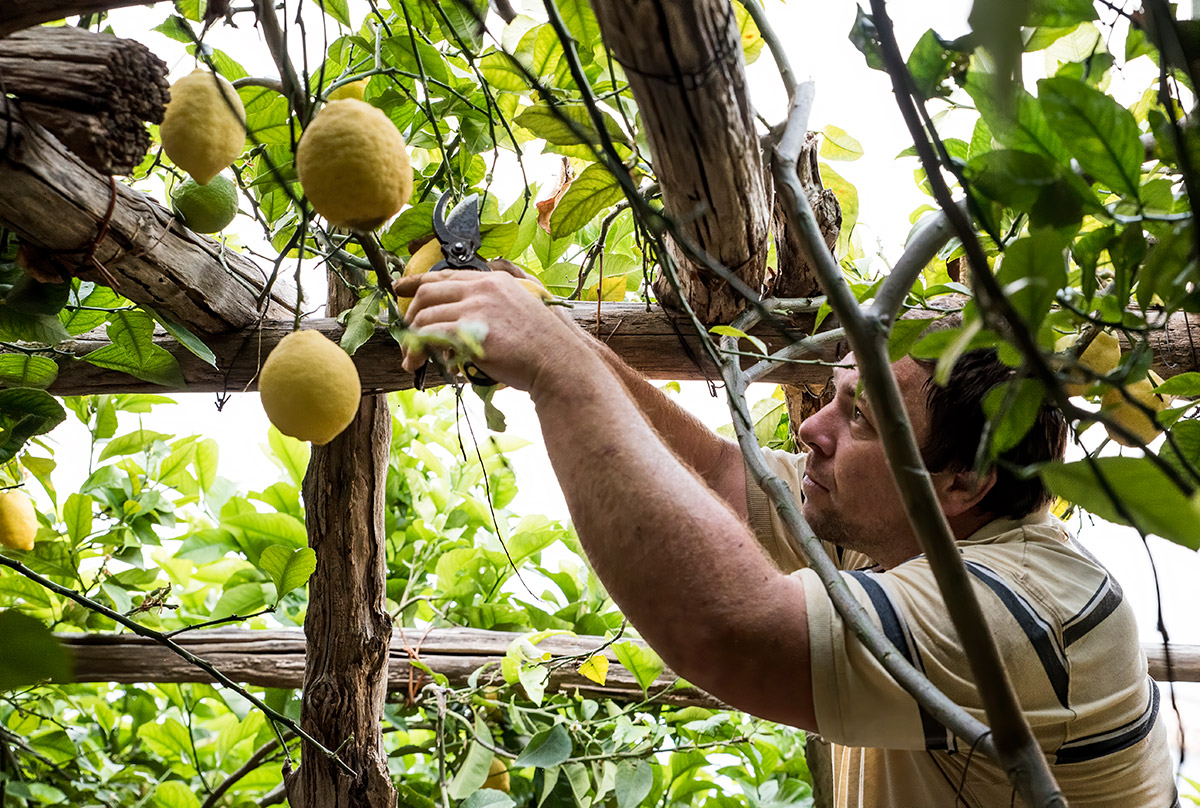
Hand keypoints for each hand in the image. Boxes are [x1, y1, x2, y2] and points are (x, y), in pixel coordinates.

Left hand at [392, 269, 579, 392]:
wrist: (557, 363)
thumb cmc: (542, 347)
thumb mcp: (518, 312)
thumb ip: (491, 308)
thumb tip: (458, 326)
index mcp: (495, 280)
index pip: (446, 275)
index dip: (417, 281)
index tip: (399, 287)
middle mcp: (484, 288)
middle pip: (428, 292)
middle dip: (410, 314)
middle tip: (407, 335)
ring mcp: (477, 307)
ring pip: (425, 316)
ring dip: (412, 340)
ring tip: (413, 359)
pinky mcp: (471, 330)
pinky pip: (431, 335)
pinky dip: (418, 350)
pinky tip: (418, 363)